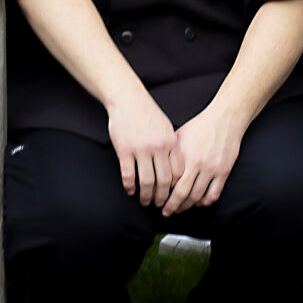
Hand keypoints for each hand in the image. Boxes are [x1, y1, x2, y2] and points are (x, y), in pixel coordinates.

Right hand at [107, 92, 180, 206]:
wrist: (127, 98)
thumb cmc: (147, 112)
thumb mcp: (166, 127)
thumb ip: (171, 145)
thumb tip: (176, 166)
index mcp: (170, 142)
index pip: (177, 172)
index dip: (175, 186)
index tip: (171, 194)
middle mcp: (158, 147)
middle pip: (164, 180)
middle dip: (162, 196)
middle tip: (158, 204)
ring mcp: (141, 150)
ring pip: (147, 181)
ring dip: (146, 196)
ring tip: (144, 202)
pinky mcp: (124, 151)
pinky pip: (128, 175)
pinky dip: (129, 186)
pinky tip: (130, 191)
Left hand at [163, 103, 247, 214]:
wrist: (225, 118)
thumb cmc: (200, 125)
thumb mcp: (178, 136)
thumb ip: (169, 154)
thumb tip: (156, 168)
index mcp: (184, 155)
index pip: (169, 182)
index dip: (162, 194)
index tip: (156, 199)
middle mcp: (198, 164)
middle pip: (182, 194)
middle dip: (172, 206)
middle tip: (166, 212)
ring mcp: (212, 169)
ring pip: (197, 197)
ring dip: (187, 207)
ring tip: (180, 209)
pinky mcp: (224, 172)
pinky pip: (213, 195)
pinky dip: (204, 203)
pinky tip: (198, 203)